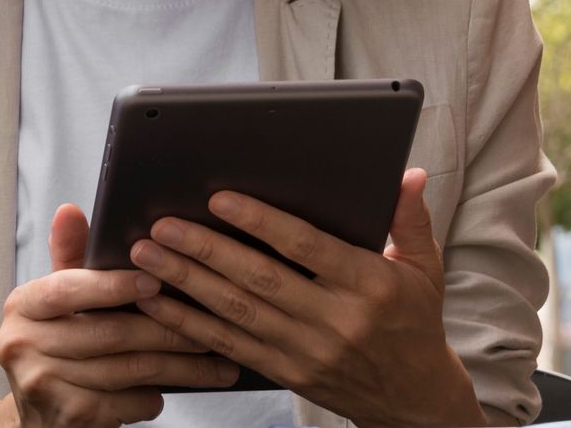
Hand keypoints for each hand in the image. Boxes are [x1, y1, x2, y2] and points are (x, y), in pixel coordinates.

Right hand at [0, 204, 239, 427]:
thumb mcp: (59, 304)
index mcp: (23, 305)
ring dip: (179, 368)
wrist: (39, 419)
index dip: (114, 285)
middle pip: (110, 332)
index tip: (157, 280)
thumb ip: (70, 258)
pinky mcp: (68, 418)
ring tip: (216, 363)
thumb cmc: (59, 348)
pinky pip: (128, 403)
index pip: (69, 288)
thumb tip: (71, 210)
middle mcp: (23, 343)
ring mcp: (43, 384)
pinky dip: (155, 397)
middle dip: (168, 330)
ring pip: (128, 370)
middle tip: (211, 327)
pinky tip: (171, 389)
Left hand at [129, 169, 483, 427]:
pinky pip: (230, 345)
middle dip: (205, 250)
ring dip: (186, 282)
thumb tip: (410, 172)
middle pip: (259, 278)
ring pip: (237, 311)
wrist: (413, 398)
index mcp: (369, 285)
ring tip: (146, 255)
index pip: (306, 248)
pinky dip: (189, 324)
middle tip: (161, 224)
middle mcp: (336, 319)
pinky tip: (156, 302)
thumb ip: (409, 218)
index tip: (219, 199)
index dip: (261, 222)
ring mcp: (308, 350)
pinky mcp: (287, 371)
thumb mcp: (424, 268)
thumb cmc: (413, 319)